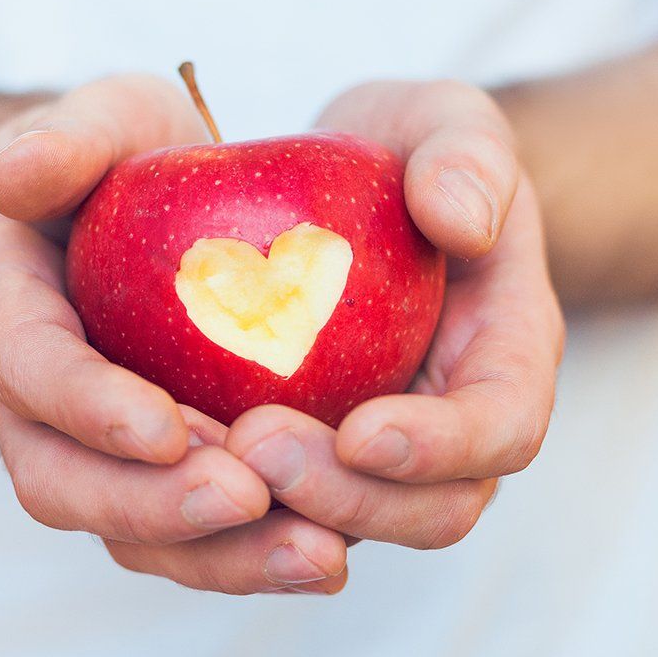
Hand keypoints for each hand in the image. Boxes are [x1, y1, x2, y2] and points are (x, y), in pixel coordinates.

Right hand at [0, 75, 349, 593]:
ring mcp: (83, 441)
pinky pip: (184, 535)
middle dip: (147, 504)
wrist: (142, 195)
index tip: (171, 428)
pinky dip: (249, 553)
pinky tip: (329, 550)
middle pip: (56, 478)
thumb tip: (11, 176)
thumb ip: (64, 137)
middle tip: (248, 496)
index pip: (21, 363)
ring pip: (121, 529)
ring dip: (212, 553)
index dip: (85, 405)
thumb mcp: (104, 112)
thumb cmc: (126, 143)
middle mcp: (25, 389)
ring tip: (316, 552)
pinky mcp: (147, 472)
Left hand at [225, 80, 563, 548]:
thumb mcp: (447, 123)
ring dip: (269, 521)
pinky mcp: (299, 466)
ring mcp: (375, 462)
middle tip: (253, 444)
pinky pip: (263, 515)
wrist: (359, 189)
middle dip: (345, 498)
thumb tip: (461, 222)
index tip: (363, 431)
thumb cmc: (410, 153)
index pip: (503, 429)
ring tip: (193, 458)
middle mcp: (452, 432)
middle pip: (427, 512)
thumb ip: (468, 157)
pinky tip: (150, 458)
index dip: (442, 449)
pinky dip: (210, 503)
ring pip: (339, 533)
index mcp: (507, 358)